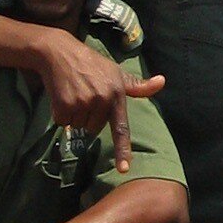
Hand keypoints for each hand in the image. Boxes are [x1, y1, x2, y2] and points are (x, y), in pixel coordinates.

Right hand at [33, 34, 166, 172]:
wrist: (60, 53)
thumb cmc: (92, 64)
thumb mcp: (117, 72)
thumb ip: (138, 85)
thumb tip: (162, 82)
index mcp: (117, 94)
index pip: (121, 128)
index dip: (123, 150)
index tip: (124, 169)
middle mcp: (101, 100)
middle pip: (95, 128)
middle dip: (90, 116)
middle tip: (86, 95)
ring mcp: (82, 103)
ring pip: (79, 126)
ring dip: (75, 115)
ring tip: (75, 93)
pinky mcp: (64, 106)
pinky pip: (64, 123)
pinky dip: (62, 113)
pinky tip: (64, 95)